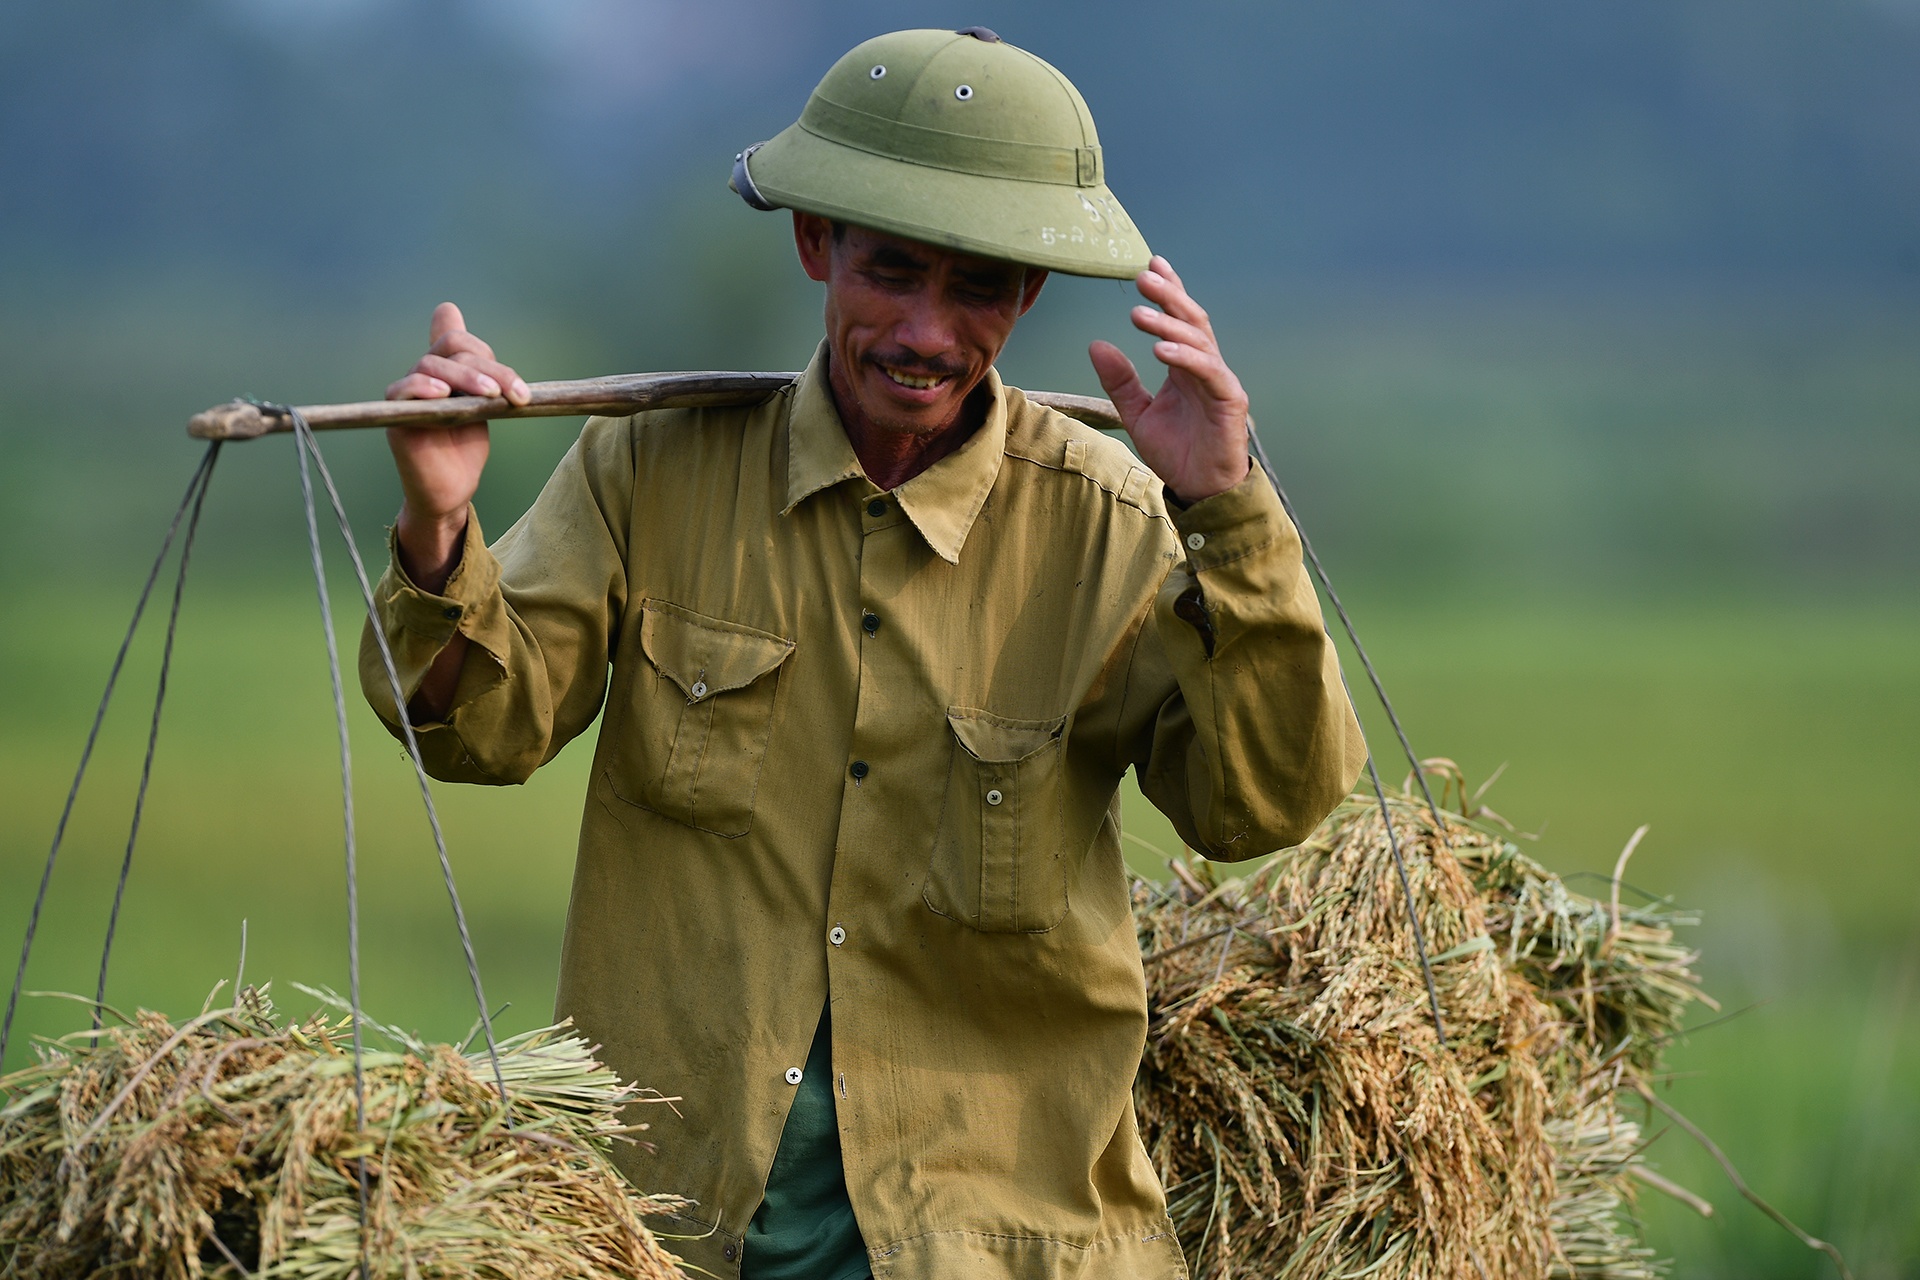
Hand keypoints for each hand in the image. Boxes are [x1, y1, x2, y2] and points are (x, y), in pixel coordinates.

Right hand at [385, 302, 528, 588]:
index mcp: (445, 370)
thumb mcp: (483, 406)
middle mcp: (424, 375)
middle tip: (515, 394)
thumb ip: (485, 374)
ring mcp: (407, 393)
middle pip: (450, 348)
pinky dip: (422, 386)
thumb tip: (487, 336)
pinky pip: (401, 390)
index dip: (483, 348)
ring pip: (430, 364)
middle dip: (489, 368)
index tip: (515, 386)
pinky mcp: (395, 415)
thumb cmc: (465, 448)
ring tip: (491, 395)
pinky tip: (442, 394)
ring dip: (466, 376)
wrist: (452, 490)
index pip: (456, 338)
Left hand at [1088, 256, 1250, 504]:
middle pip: (1191, 321)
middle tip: (1144, 276)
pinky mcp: (1230, 401)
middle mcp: (1206, 367)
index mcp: (1186, 366)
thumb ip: (1120, 380)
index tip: (1150, 264)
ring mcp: (1220, 381)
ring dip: (1168, 325)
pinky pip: (1208, 372)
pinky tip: (1160, 350)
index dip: (1169, 290)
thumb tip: (1096, 344)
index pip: (1179, 319)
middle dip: (1169, 296)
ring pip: (1198, 341)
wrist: (1200, 489)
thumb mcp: (1137, 413)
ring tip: (1139, 313)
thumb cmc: (1176, 452)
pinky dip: (1186, 357)